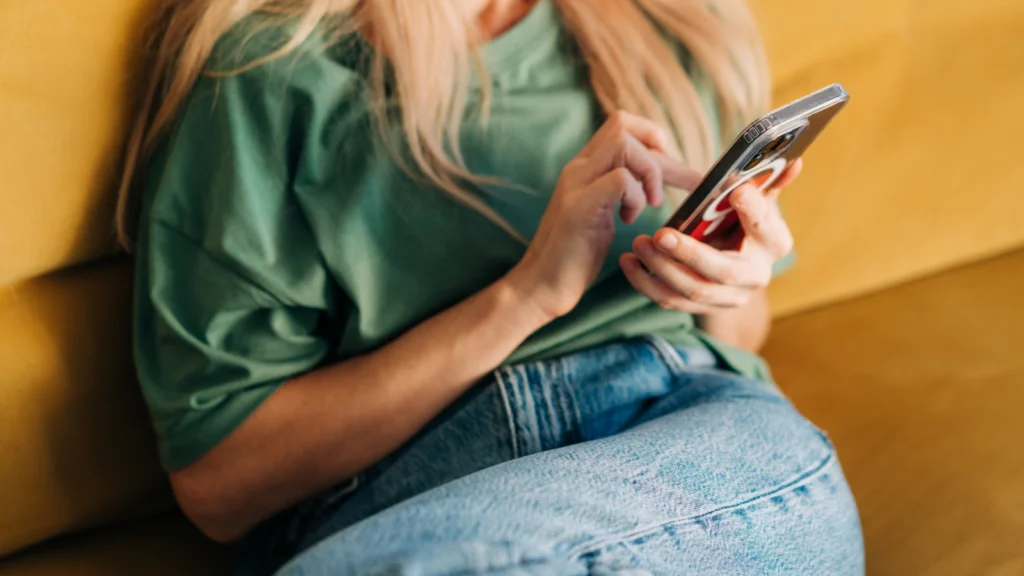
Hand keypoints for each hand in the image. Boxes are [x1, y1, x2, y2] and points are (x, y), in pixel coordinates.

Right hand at [505, 111, 696, 319]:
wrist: (541, 286)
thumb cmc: (575, 256)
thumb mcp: (603, 214)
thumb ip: (620, 191)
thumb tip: (659, 178)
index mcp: (585, 167)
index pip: (623, 123)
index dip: (655, 139)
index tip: (672, 172)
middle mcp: (578, 168)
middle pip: (624, 123)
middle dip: (661, 150)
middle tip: (676, 184)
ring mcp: (575, 185)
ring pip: (623, 143)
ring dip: (650, 172)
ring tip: (652, 203)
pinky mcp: (577, 208)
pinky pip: (619, 180)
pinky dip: (637, 197)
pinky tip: (629, 219)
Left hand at [620, 159, 802, 313]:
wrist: (737, 263)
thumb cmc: (744, 221)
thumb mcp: (759, 201)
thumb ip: (769, 181)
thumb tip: (794, 160)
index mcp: (774, 244)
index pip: (766, 228)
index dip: (753, 211)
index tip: (733, 191)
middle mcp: (755, 276)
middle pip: (722, 271)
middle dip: (689, 254)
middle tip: (660, 234)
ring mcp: (728, 297)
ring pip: (692, 291)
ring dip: (661, 269)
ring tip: (638, 244)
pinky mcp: (701, 307)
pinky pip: (670, 301)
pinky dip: (645, 283)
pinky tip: (628, 262)